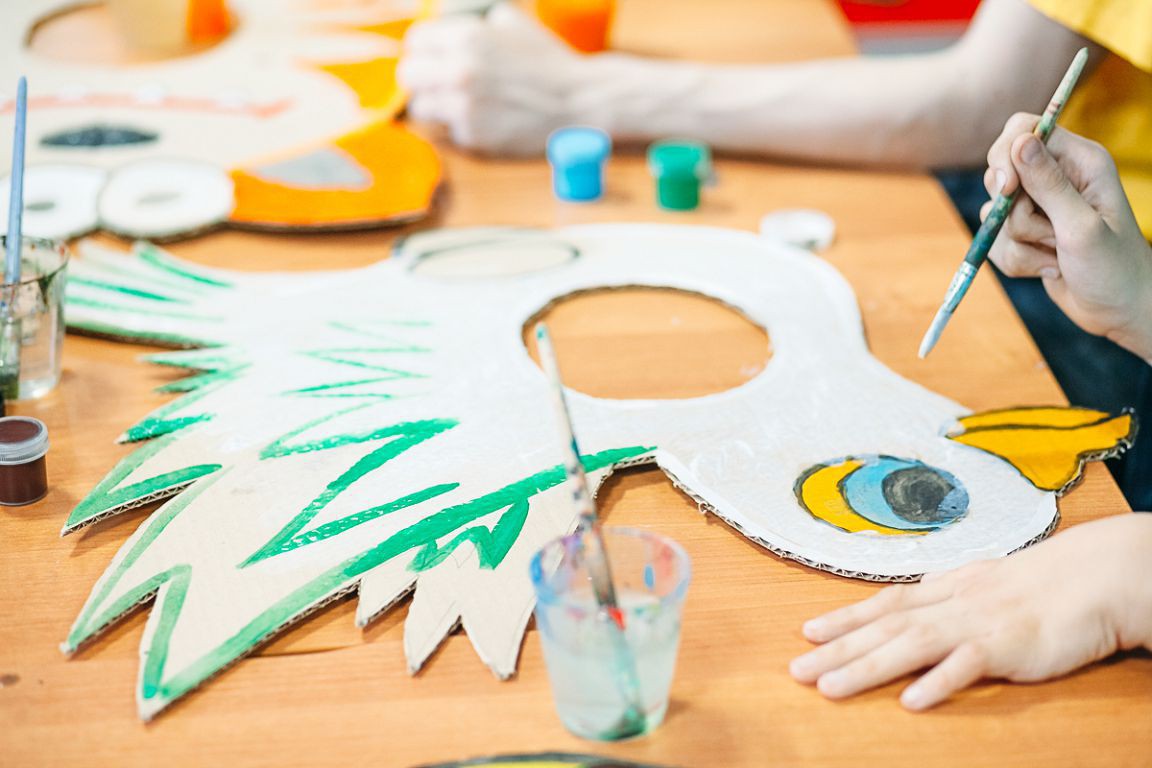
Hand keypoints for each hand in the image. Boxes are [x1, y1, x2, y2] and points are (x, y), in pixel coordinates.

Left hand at [398, 4, 584, 154]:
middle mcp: (459, 69)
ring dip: (435, 107)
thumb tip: (448, 26)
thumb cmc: (549, 64)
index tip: (431, 61)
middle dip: (422, 80)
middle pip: (408, 75)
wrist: (581, 103)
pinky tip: (481, 122)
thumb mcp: (514, 24)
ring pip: (420, 108)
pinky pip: (445, 132)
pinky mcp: (472, 136)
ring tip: (457, 106)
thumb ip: (476, 23)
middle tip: (436, 86)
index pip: (416, 41)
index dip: (423, 51)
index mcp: (467, 36)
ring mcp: (463, 106)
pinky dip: (457, 128)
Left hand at [790, 514, 1151, 709]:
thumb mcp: (983, 584)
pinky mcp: (1006, 647)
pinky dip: (938, 682)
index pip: (884, 603)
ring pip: (909, 645)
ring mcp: (976, 624)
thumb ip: (946, 595)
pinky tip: (910, 701)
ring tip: (829, 686)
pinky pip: (966, 665)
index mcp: (946, 589)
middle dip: (836, 649)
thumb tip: (912, 599)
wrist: (1094, 578)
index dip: (845, 617)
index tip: (808, 632)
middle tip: (796, 669)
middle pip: (884, 627)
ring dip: (866, 667)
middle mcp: (951, 603)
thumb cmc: (1041, 585)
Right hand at [982, 114, 1151, 359]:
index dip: (1006, 155)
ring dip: (1020, 243)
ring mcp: (1039, 207)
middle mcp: (1057, 177)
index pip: (1023, 130)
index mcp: (1079, 161)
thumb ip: (1048, 184)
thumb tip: (1020, 141)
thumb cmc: (1113, 267)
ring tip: (1056, 253)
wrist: (1119, 311)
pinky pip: (994, 241)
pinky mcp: (1025, 234)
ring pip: (994, 213)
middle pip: (1000, 172)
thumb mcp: (1080, 225)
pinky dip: (1016, 261)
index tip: (1008, 189)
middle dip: (1013, 211)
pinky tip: (1049, 268)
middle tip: (1048, 232)